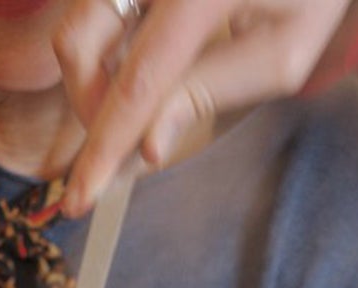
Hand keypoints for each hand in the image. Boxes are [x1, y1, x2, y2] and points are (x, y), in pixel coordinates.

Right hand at [55, 0, 355, 213]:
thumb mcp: (281, 54)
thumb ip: (209, 94)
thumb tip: (148, 147)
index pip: (137, 81)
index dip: (106, 144)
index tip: (80, 198)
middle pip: (78, 44)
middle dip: (90, 106)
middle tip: (126, 141)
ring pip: (76, 24)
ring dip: (91, 76)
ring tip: (139, 101)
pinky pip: (93, 7)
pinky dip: (104, 47)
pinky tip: (141, 62)